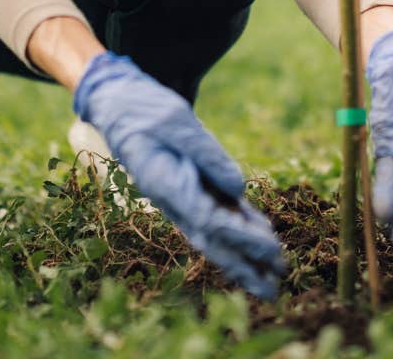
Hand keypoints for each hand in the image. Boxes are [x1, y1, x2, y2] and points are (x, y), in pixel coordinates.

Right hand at [73, 52, 283, 298]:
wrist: (118, 102)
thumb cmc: (145, 109)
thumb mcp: (177, 122)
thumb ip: (207, 154)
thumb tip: (239, 188)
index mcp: (165, 184)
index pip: (207, 220)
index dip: (241, 237)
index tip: (269, 248)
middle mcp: (171, 198)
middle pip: (211, 238)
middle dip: (242, 264)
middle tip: (273, 289)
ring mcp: (177, 194)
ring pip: (214, 230)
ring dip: (242, 251)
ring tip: (272, 270)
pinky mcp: (185, 184)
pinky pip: (214, 208)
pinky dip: (236, 222)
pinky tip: (259, 230)